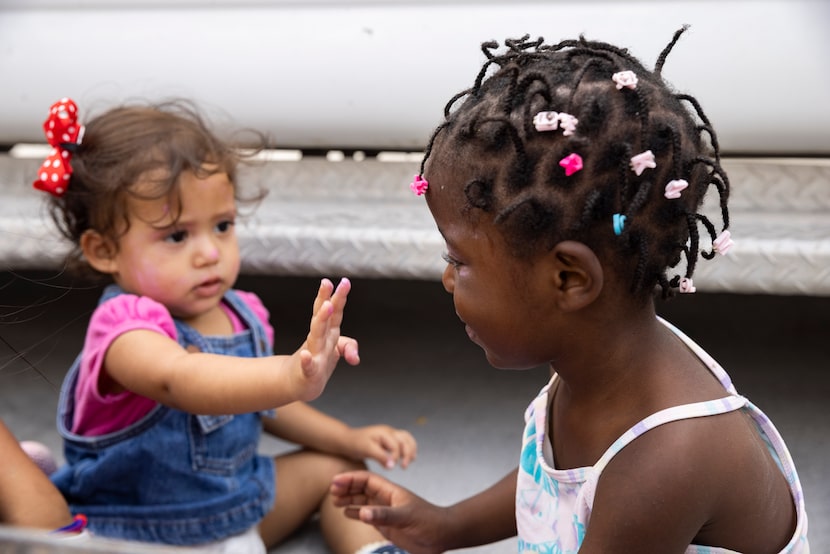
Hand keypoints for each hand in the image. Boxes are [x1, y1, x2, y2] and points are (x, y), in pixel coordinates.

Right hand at [296, 278, 358, 400]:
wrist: (297, 383)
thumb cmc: (318, 362)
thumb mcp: (336, 352)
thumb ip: (349, 346)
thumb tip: (355, 357)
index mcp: (327, 332)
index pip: (333, 312)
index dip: (338, 297)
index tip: (344, 281)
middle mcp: (319, 340)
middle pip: (323, 317)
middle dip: (326, 299)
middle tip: (328, 283)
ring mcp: (312, 354)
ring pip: (316, 335)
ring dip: (321, 320)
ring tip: (327, 306)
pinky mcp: (307, 372)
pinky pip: (307, 366)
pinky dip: (306, 360)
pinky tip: (306, 355)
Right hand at [331, 470, 447, 553]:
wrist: (443, 535)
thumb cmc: (430, 521)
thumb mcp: (406, 516)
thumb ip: (383, 515)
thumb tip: (362, 512)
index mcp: (391, 492)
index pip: (367, 480)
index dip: (351, 479)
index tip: (335, 481)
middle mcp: (386, 499)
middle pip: (362, 489)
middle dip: (347, 488)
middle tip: (331, 491)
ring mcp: (386, 512)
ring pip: (363, 502)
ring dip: (349, 500)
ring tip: (334, 501)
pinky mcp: (387, 525)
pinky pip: (367, 516)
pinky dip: (355, 513)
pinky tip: (346, 513)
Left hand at [343, 425, 417, 469]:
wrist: (347, 440)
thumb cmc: (355, 444)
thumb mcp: (367, 450)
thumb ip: (380, 457)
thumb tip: (393, 466)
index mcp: (384, 433)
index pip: (396, 445)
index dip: (395, 457)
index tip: (392, 467)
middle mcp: (389, 431)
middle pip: (406, 439)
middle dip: (408, 453)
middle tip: (404, 466)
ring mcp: (390, 434)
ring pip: (407, 439)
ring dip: (411, 449)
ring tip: (410, 461)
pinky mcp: (389, 439)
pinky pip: (403, 442)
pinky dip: (407, 449)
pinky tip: (407, 458)